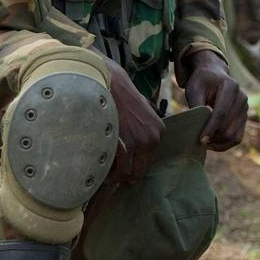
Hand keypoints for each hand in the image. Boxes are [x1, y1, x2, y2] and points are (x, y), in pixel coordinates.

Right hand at [103, 57, 164, 185]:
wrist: (111, 84)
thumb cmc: (120, 95)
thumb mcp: (140, 110)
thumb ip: (141, 127)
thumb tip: (131, 143)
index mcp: (158, 131)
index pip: (147, 159)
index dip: (134, 165)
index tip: (123, 168)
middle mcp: (153, 138)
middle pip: (140, 170)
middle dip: (127, 174)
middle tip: (112, 175)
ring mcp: (141, 143)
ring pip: (129, 173)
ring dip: (116, 175)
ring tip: (104, 173)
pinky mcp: (127, 145)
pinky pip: (120, 170)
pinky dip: (110, 173)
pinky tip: (101, 168)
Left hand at [183, 52, 248, 150]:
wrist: (214, 75)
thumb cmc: (202, 82)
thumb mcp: (194, 89)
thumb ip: (196, 106)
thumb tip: (197, 128)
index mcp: (230, 87)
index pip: (221, 113)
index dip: (210, 128)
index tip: (201, 140)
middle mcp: (242, 97)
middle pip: (228, 126)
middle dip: (213, 136)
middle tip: (198, 140)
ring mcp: (245, 108)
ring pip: (233, 135)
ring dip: (218, 142)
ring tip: (204, 142)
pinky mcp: (244, 117)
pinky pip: (237, 138)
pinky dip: (225, 144)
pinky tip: (212, 143)